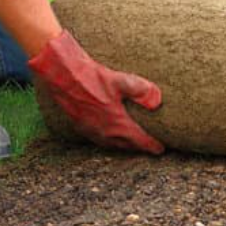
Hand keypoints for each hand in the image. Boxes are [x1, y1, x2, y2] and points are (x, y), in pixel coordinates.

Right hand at [29, 31, 164, 153]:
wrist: (63, 77)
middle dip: (139, 147)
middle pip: (127, 145)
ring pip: (113, 144)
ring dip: (125, 145)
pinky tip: (111, 135)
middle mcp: (105, 132)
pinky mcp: (81, 127)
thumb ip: (142, 90)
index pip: (139, 140)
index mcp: (117, 124)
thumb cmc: (92, 78)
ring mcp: (92, 131)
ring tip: (133, 144)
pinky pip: (100, 140)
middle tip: (150, 147)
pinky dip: (110, 141)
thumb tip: (158, 101)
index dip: (152, 146)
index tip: (161, 149)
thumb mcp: (121, 80)